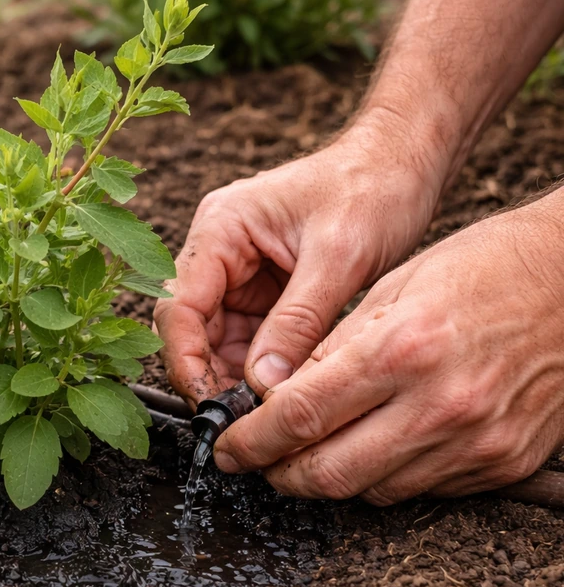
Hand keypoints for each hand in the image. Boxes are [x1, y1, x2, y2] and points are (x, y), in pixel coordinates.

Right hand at [154, 119, 441, 405]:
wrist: (405, 164)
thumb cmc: (372, 190)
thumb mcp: (339, 257)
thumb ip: (297, 321)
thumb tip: (262, 386)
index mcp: (220, 229)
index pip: (180, 305)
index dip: (186, 359)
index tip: (210, 404)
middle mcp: (218, 251)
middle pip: (190, 328)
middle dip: (208, 375)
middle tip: (237, 422)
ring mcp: (238, 272)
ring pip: (216, 341)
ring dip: (232, 378)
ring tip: (261, 415)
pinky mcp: (263, 292)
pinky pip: (247, 341)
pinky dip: (258, 370)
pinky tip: (278, 396)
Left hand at [215, 196, 563, 502]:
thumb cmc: (483, 267)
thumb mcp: (392, 287)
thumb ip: (332, 349)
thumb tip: (278, 397)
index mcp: (401, 349)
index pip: (299, 417)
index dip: (250, 441)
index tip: (227, 447)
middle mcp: (440, 405)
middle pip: (328, 473)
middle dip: (278, 474)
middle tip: (258, 462)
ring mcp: (477, 443)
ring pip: (371, 492)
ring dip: (328, 478)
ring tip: (310, 453)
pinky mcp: (503, 464)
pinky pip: (421, 490)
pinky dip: (382, 476)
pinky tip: (373, 447)